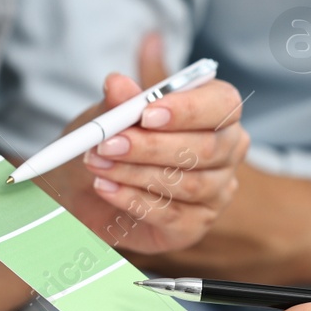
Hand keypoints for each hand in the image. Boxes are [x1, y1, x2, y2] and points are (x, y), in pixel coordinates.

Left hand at [46, 33, 249, 254]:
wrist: (84, 189)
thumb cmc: (111, 143)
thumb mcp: (108, 116)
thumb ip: (118, 102)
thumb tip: (117, 84)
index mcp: (216, 111)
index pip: (223, 104)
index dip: (188, 109)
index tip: (146, 114)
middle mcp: (226, 151)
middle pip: (207, 148)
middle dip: (151, 146)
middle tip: (108, 143)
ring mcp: (216, 192)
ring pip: (188, 184)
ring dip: (134, 173)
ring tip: (98, 164)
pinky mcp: (195, 226)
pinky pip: (171, 215)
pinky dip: (132, 200)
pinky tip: (106, 188)